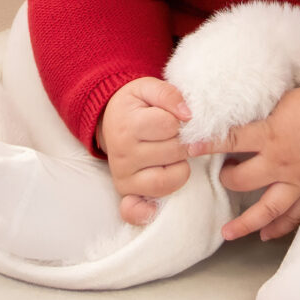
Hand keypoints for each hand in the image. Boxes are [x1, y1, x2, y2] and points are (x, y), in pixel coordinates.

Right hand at [99, 77, 192, 225]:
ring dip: (179, 167)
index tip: (176, 119)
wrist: (110, 120)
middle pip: (173, 152)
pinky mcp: (125, 192)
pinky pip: (135, 209)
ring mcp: (122, 175)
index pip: (170, 125)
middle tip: (176, 137)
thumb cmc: (136, 105)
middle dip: (183, 143)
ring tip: (173, 156)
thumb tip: (188, 115)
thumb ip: (169, 94)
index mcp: (128, 125)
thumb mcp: (148, 88)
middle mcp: (122, 153)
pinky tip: (156, 207)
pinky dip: (146, 211)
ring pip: (166, 180)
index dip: (181, 121)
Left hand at [187, 85, 299, 241]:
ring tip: (227, 233)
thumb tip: (248, 108)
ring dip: (245, 223)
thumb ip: (266, 111)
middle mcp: (278, 163)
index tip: (187, 147)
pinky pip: (295, 215)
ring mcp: (296, 181)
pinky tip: (267, 235)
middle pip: (242, 179)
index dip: (205, 144)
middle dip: (227, 179)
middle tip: (222, 175)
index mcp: (269, 135)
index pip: (228, 140)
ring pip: (266, 209)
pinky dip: (281, 227)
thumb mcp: (286, 98)